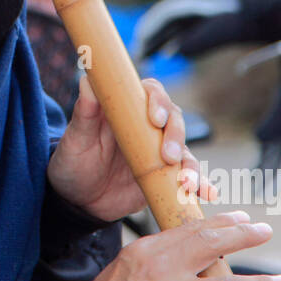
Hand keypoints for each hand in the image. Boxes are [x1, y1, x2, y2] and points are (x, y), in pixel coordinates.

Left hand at [46, 75, 218, 223]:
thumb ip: (84, 112)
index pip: (151, 93)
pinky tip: (207, 194)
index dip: (158, 100)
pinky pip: (188, 178)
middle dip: (176, 135)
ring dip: (191, 165)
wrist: (78, 200)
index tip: (154, 118)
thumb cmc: (73, 163)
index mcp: (127, 109)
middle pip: (174, 120)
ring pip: (184, 150)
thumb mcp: (75, 139)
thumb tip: (87, 79)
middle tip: (168, 155)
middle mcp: (147, 127)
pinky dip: (201, 185)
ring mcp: (159, 152)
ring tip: (187, 183)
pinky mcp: (166, 176)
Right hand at [87, 213, 280, 280]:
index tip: (242, 219)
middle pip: (214, 246)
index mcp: (150, 250)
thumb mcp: (123, 267)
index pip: (192, 230)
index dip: (221, 223)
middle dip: (245, 237)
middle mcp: (166, 269)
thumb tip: (178, 253)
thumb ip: (152, 258)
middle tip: (266, 231)